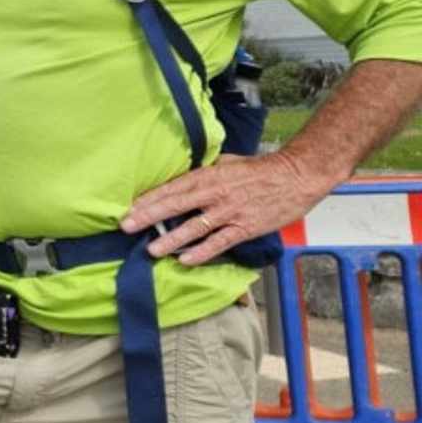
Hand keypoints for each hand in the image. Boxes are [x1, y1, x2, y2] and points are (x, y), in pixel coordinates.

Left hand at [119, 151, 327, 265]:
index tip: (129, 207)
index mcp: (208, 176)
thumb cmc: (260, 169)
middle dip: (149, 216)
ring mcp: (230, 211)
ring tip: (152, 249)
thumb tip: (182, 179)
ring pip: (194, 227)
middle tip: (127, 226)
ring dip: (171, 239)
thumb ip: (204, 173)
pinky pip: (220, 242)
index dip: (149, 198)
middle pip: (176, 206)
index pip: (172, 188)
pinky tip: (185, 260)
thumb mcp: (226, 163)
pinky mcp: (245, 227)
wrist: (296, 175)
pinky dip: (202, 252)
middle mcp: (215, 193)